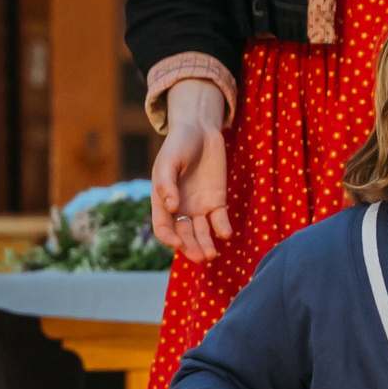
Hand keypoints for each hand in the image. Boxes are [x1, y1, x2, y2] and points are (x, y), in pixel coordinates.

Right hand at [151, 79, 231, 263]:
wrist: (201, 130)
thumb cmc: (178, 144)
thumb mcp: (168, 161)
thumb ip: (167, 184)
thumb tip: (172, 208)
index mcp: (163, 201)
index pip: (163, 227)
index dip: (169, 239)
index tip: (177, 244)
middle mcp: (181, 208)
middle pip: (184, 235)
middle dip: (191, 248)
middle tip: (201, 258)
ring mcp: (200, 206)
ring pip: (202, 233)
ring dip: (206, 245)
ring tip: (212, 255)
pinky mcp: (218, 201)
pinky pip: (220, 220)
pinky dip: (222, 229)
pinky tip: (225, 234)